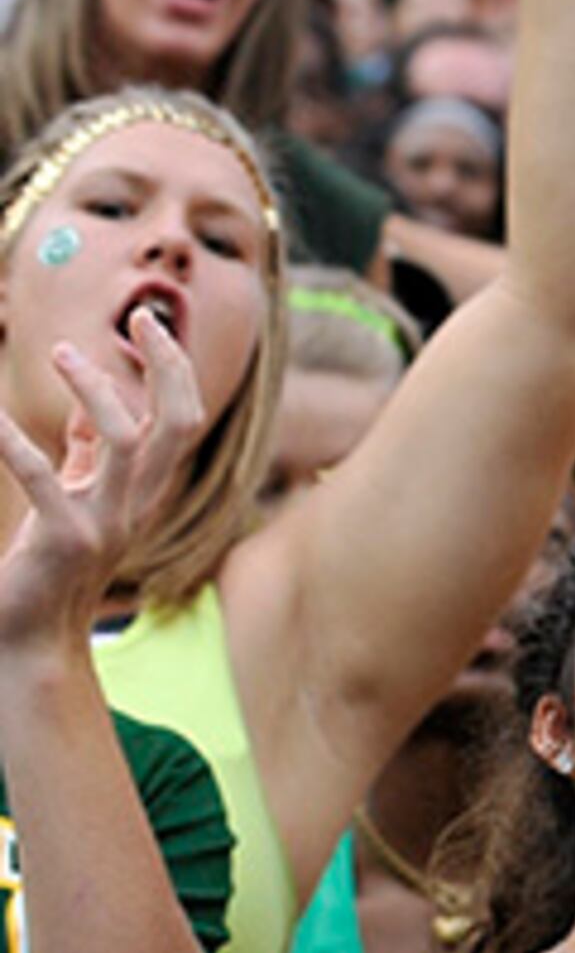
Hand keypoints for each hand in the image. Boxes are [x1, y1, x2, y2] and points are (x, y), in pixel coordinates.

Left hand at [0, 311, 208, 649]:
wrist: (32, 636)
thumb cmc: (47, 565)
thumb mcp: (75, 499)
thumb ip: (84, 454)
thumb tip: (83, 403)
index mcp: (142, 492)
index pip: (180, 420)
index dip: (171, 367)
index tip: (144, 320)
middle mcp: (136, 503)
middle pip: (178, 424)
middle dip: (168, 364)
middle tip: (143, 315)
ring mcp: (106, 522)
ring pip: (129, 442)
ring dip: (98, 391)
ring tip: (60, 353)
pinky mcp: (65, 539)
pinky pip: (42, 476)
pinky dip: (12, 441)